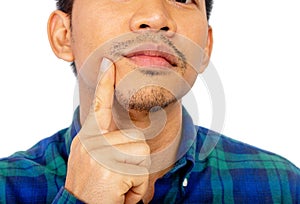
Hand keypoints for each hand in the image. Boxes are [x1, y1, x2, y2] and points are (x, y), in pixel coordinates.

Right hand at [65, 58, 150, 203]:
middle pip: (135, 137)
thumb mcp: (93, 161)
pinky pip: (141, 173)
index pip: (100, 105)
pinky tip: (119, 194)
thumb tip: (132, 137)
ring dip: (136, 176)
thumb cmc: (91, 188)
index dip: (105, 82)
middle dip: (134, 160)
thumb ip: (107, 143)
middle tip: (117, 178)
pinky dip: (136, 188)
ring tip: (118, 187)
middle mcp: (91, 141)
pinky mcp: (110, 167)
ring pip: (141, 154)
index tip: (109, 62)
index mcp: (88, 138)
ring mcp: (99, 153)